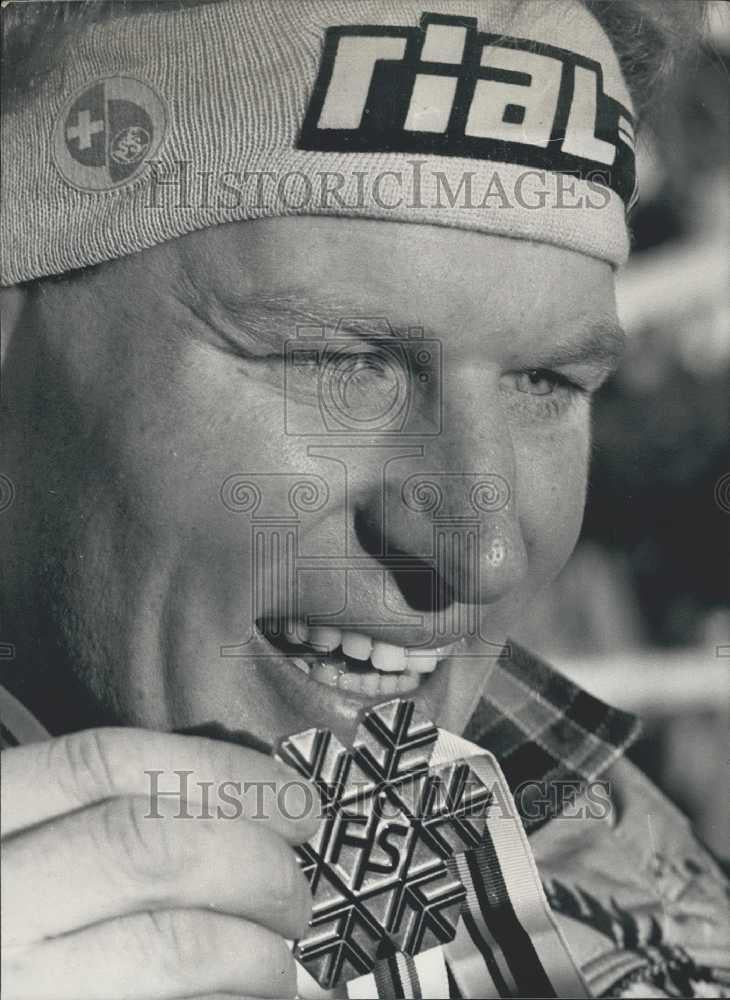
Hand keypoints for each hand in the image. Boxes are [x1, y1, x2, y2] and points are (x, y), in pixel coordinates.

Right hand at [1, 728, 318, 998]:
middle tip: (294, 888)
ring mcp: (20, 987)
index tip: (289, 794)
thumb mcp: (24, 853)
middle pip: (154, 847)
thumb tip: (235, 810)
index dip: (218, 770)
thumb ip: (92, 820)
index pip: (104, 765)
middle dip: (255, 861)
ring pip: (176, 945)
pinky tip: (245, 999)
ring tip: (277, 962)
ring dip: (257, 952)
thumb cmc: (15, 927)